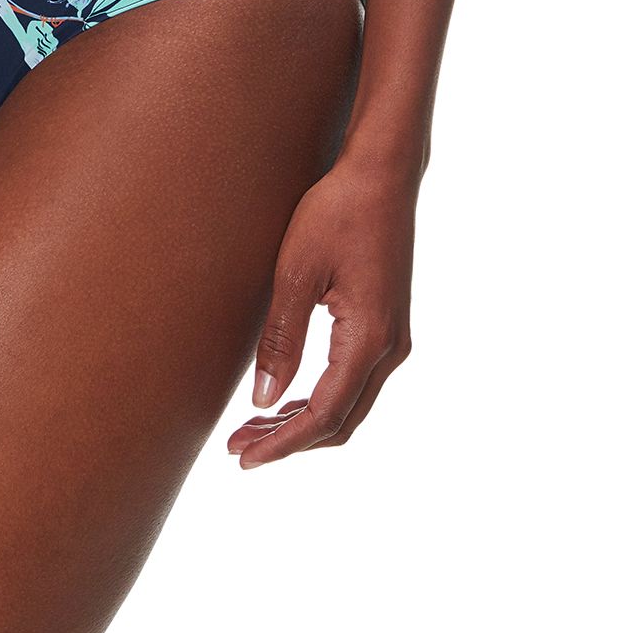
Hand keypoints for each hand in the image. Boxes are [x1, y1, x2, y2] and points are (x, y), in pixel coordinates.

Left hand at [228, 156, 415, 466]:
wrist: (381, 175)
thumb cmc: (335, 214)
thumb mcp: (296, 274)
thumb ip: (281, 340)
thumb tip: (264, 401)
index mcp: (369, 339)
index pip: (325, 415)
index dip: (283, 444)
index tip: (243, 457)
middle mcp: (391, 347)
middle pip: (341, 420)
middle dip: (289, 441)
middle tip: (238, 448)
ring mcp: (394, 337)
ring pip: (349, 404)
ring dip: (303, 422)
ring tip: (253, 428)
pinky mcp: (387, 324)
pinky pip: (354, 381)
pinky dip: (320, 399)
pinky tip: (287, 398)